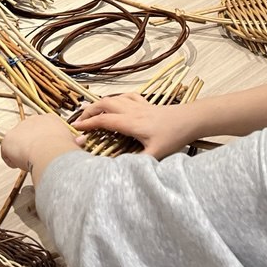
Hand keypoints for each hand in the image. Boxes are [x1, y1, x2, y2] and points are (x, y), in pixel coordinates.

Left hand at [1, 114, 78, 172]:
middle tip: (36, 157)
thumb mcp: (71, 141)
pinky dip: (11, 161)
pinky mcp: (7, 140)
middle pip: (29, 133)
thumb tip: (83, 140)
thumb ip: (74, 140)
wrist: (47, 149)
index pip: (44, 127)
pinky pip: (7, 153)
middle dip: (31, 144)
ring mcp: (18, 129)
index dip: (44, 139)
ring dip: (21, 152)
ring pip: (17, 142)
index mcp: (49, 119)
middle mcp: (33, 120)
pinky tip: (18, 166)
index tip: (46, 149)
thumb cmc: (62, 146)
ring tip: (27, 162)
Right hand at [73, 93, 194, 158]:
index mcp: (131, 122)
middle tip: (80, 121)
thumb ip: (137, 163)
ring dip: (101, 104)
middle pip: (105, 104)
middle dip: (89, 111)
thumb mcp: (156, 154)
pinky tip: (117, 104)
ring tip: (93, 113)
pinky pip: (128, 97)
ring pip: (114, 98)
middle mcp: (132, 110)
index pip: (104, 120)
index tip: (76, 129)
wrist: (191, 119)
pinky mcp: (147, 104)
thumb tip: (119, 169)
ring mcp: (140, 105)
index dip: (88, 124)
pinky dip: (117, 99)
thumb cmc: (174, 136)